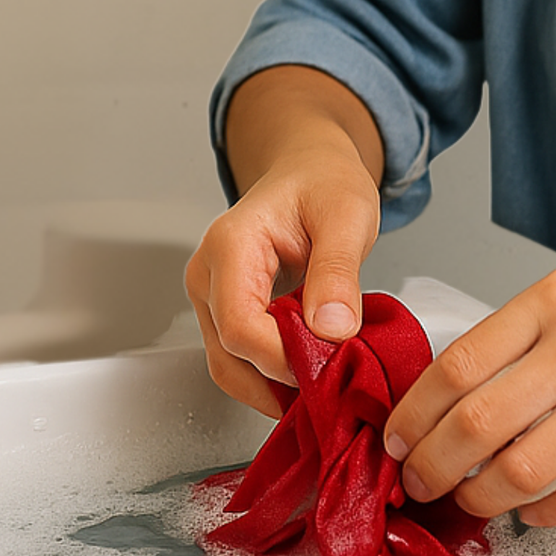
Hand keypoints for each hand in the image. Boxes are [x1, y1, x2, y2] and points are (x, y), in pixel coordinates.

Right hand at [186, 67, 383, 417]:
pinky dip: (274, 376)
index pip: (241, 328)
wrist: (311, 169)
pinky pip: (241, 360)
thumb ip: (337, 272)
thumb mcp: (346, 216)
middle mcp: (208, 274)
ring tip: (326, 383)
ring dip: (276, 386)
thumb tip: (331, 330)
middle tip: (335, 385)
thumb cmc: (324, 183)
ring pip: (230, 367)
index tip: (332, 363)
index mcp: (229, 246)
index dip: (285, 360)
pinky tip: (310, 372)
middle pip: (229, 356)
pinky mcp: (224, 311)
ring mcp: (211, 296)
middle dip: (281, 381)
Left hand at [383, 239, 555, 526]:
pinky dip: (544, 512)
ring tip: (466, 499)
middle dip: (433, 462)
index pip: (458, 362)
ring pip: (522, 466)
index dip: (416, 409)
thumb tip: (462, 382)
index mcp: (550, 300)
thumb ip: (524, 329)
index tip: (397, 434)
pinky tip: (530, 512)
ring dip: (481, 495)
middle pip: (477, 421)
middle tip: (417, 479)